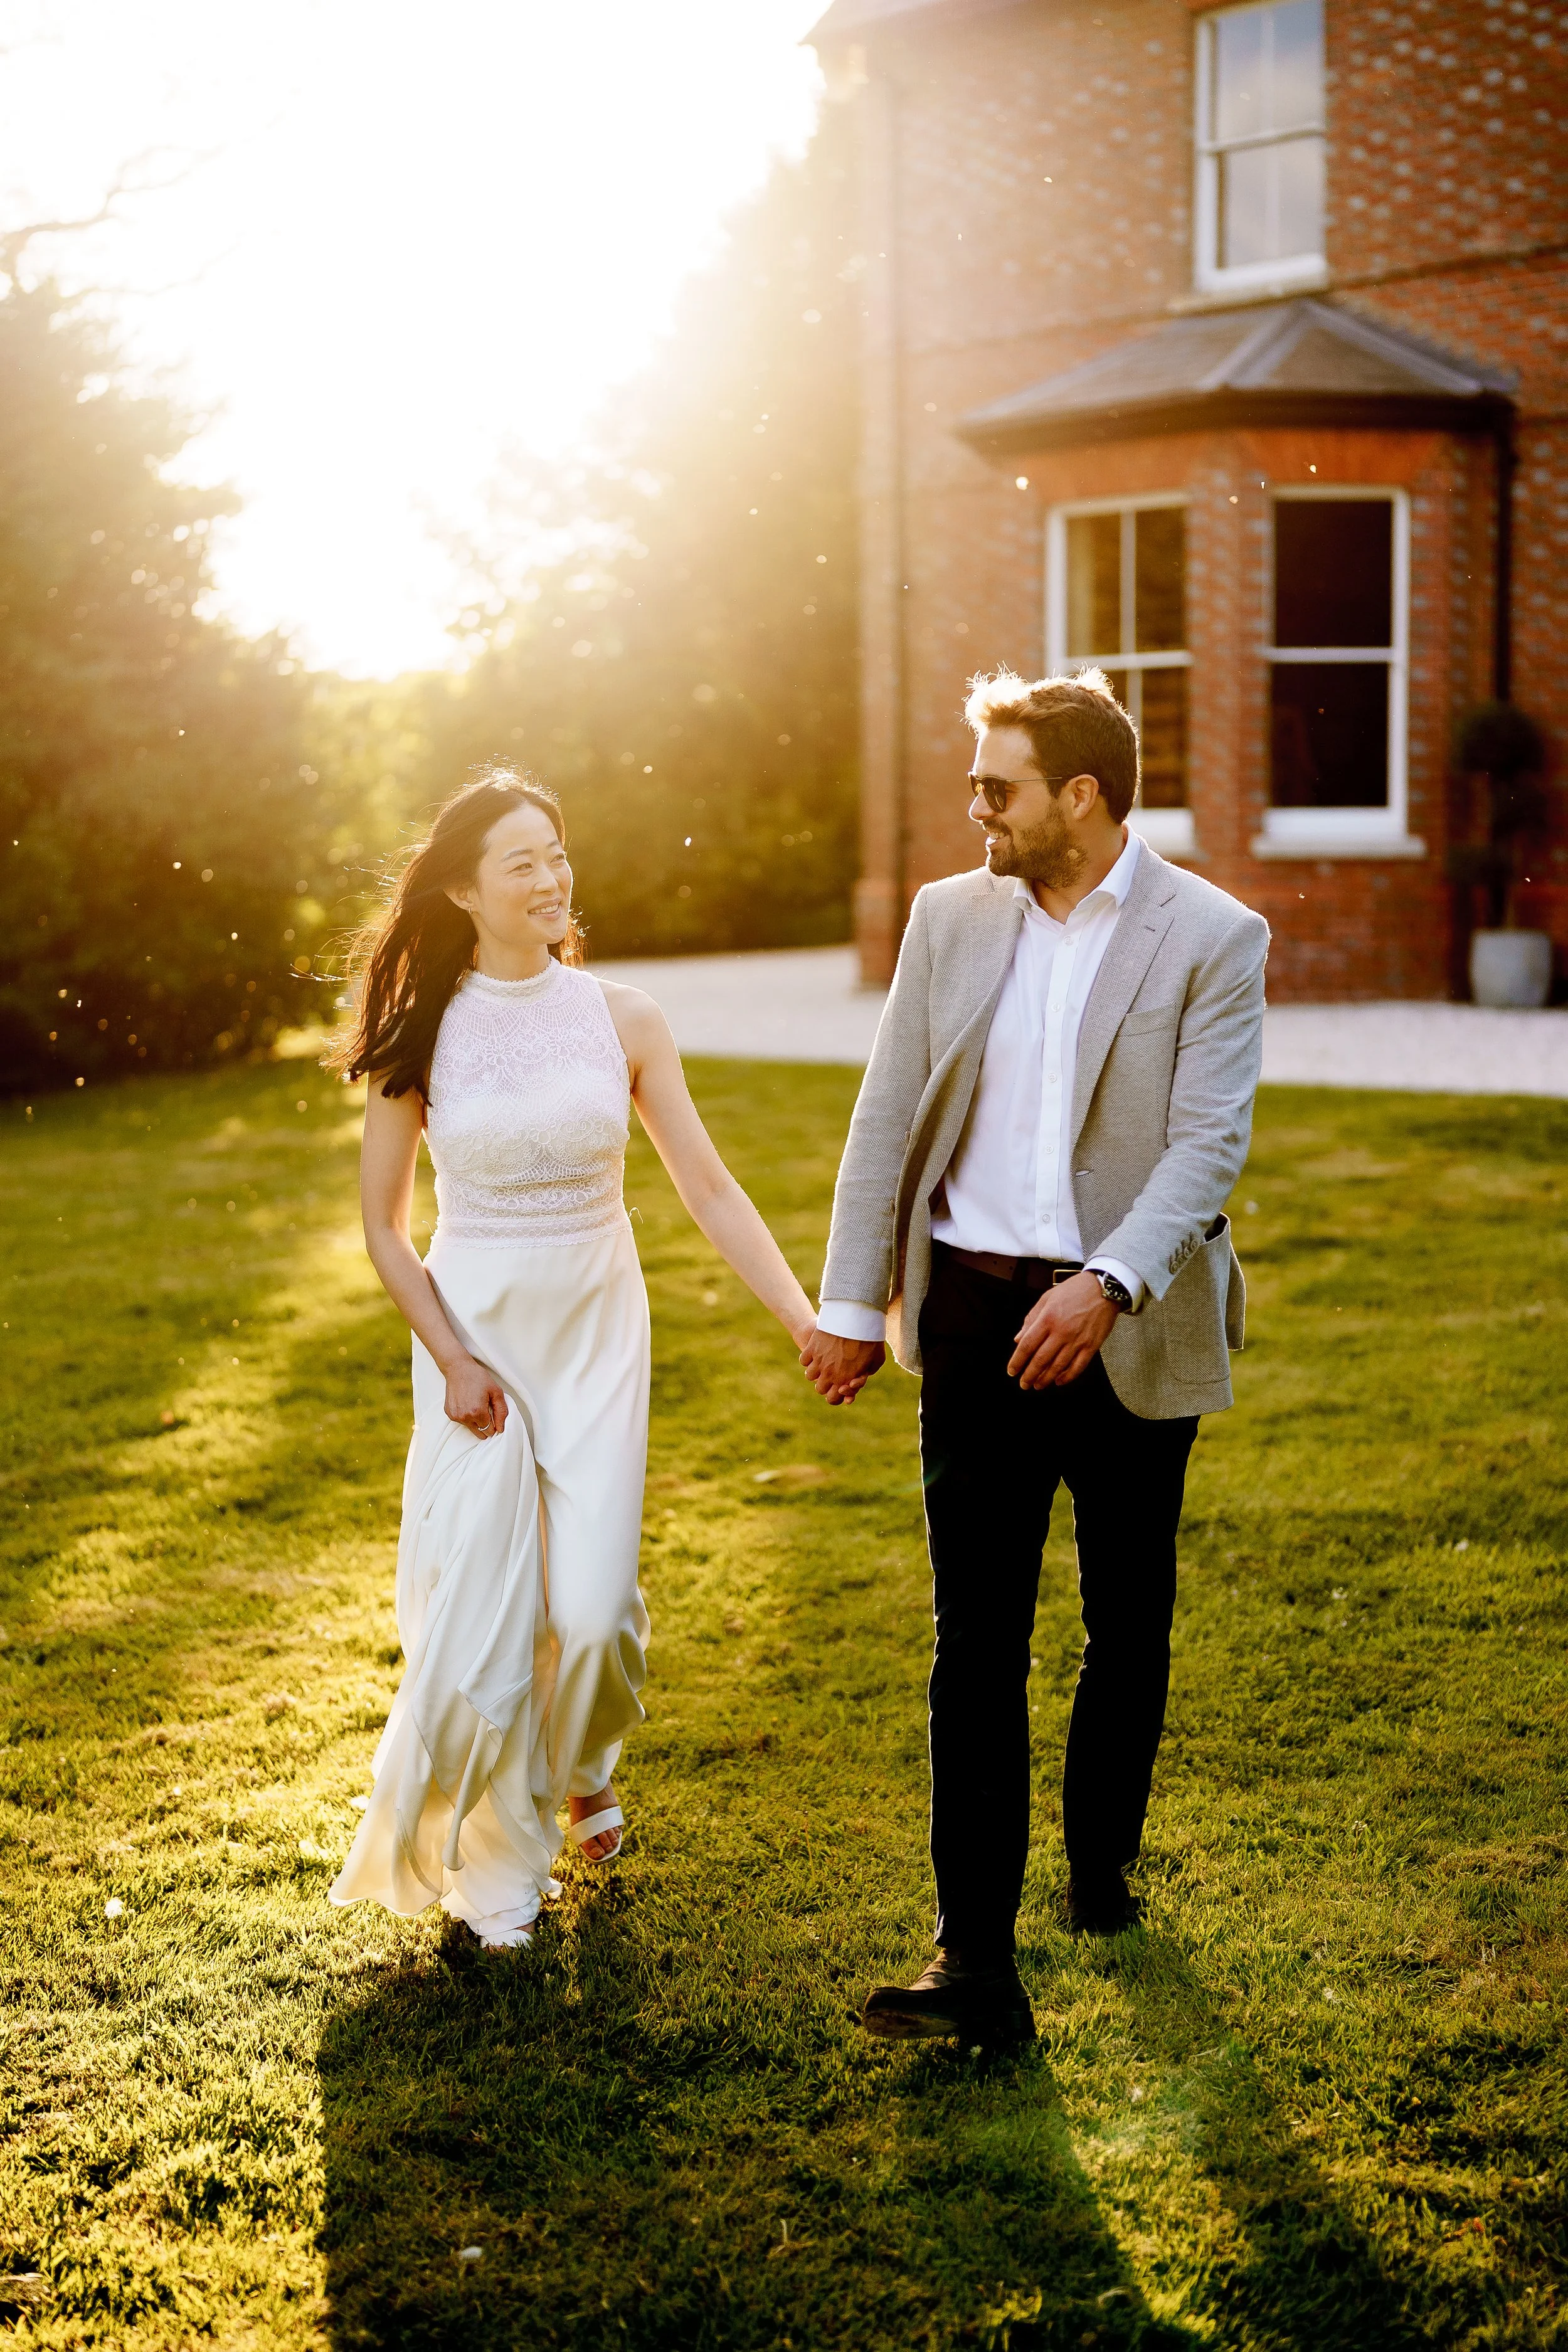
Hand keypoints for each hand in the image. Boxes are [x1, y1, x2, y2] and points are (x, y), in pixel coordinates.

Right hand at [442, 1353, 508, 1438]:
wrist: (458, 1369)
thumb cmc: (477, 1377)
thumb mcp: (496, 1392)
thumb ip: (501, 1412)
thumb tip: (501, 1428)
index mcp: (477, 1412)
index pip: (489, 1431)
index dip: (494, 1425)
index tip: (494, 1416)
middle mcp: (464, 1416)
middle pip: (479, 1433)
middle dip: (485, 1425)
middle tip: (486, 1410)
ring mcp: (455, 1416)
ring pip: (470, 1428)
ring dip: (475, 1421)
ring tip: (476, 1404)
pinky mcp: (449, 1413)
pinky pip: (462, 1422)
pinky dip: (466, 1416)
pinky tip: (467, 1404)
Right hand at [799, 1327, 884, 1404]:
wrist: (858, 1318)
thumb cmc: (871, 1339)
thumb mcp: (876, 1360)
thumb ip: (865, 1373)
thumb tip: (857, 1378)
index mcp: (845, 1380)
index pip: (832, 1399)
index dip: (835, 1396)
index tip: (839, 1386)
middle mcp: (830, 1374)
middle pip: (819, 1389)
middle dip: (825, 1383)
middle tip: (832, 1373)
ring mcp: (819, 1361)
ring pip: (809, 1375)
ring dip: (816, 1370)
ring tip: (824, 1361)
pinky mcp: (811, 1348)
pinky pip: (803, 1361)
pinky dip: (808, 1358)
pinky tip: (817, 1352)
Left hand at [1007, 1272, 1118, 1390]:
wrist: (1104, 1287)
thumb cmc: (1075, 1290)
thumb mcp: (1047, 1298)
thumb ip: (1031, 1319)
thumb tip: (1018, 1338)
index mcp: (1048, 1318)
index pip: (1027, 1345)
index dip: (1017, 1361)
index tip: (1012, 1371)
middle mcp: (1061, 1331)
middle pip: (1041, 1360)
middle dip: (1029, 1375)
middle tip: (1024, 1384)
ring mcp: (1077, 1340)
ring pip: (1058, 1366)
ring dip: (1046, 1379)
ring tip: (1038, 1385)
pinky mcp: (1092, 1346)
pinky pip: (1078, 1366)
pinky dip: (1067, 1377)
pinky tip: (1059, 1381)